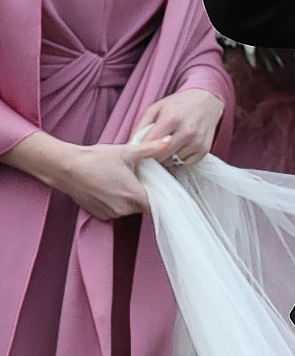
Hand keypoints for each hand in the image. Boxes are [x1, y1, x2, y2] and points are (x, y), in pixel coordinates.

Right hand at [51, 138, 173, 219]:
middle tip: (139, 177)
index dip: (162, 196)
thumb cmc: (94, 159)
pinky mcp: (99, 215)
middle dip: (145, 193)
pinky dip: (117, 202)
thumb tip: (169, 140)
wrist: (65, 167)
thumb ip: (151, 149)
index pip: (158, 204)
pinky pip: (116, 211)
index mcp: (133, 195)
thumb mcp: (127, 151)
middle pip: (144, 206)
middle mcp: (123, 209)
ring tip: (122, 180)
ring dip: (130, 198)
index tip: (162, 187)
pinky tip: (111, 187)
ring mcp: (110, 214)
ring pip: (130, 209)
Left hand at [135, 88, 225, 170]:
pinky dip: (179, 160)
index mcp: (172, 118)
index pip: (150, 144)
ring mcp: (197, 141)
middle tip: (152, 149)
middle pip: (161, 156)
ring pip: (173, 161)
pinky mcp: (204, 149)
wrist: (206, 101)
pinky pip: (185, 164)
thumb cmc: (177, 105)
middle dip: (154, 155)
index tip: (139, 150)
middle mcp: (187, 131)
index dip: (142, 149)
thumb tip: (131, 147)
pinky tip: (177, 150)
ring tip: (167, 147)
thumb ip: (141, 127)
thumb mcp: (155, 109)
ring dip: (167, 157)